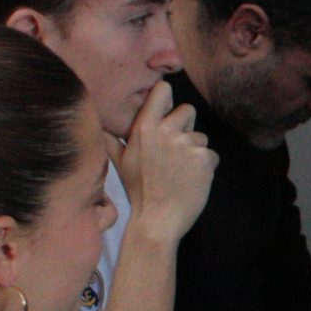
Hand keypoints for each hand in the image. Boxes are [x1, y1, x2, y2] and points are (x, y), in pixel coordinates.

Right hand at [115, 81, 217, 243]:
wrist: (158, 220)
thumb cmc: (138, 190)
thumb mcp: (120, 162)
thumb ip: (111, 139)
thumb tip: (98, 124)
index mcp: (145, 127)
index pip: (163, 90)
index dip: (167, 97)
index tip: (166, 108)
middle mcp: (167, 131)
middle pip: (188, 110)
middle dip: (185, 127)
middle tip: (174, 150)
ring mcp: (187, 144)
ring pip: (201, 136)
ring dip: (195, 150)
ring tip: (180, 170)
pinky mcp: (205, 158)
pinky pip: (211, 155)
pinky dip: (205, 166)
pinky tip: (191, 179)